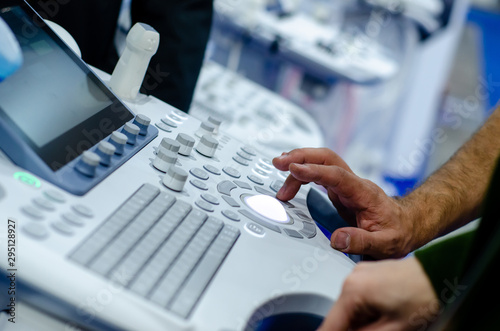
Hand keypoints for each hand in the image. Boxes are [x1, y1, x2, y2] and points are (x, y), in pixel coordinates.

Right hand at [273, 148, 421, 258]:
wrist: (407, 225)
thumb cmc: (398, 232)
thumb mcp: (385, 244)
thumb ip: (361, 242)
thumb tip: (337, 239)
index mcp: (364, 193)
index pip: (336, 174)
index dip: (314, 170)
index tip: (295, 169)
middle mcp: (353, 184)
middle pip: (327, 158)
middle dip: (302, 156)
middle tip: (280, 162)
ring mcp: (346, 185)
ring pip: (321, 162)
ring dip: (299, 162)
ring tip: (279, 171)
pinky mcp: (339, 190)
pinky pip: (319, 174)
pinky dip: (302, 173)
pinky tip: (290, 177)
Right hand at [318, 258, 439, 330]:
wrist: (442, 273)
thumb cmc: (425, 296)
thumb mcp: (393, 329)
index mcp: (353, 290)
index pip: (331, 325)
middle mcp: (352, 278)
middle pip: (342, 317)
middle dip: (354, 329)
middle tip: (382, 328)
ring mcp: (360, 274)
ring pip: (352, 309)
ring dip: (363, 322)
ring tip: (389, 322)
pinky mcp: (369, 275)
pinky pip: (360, 299)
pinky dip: (368, 311)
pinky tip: (387, 315)